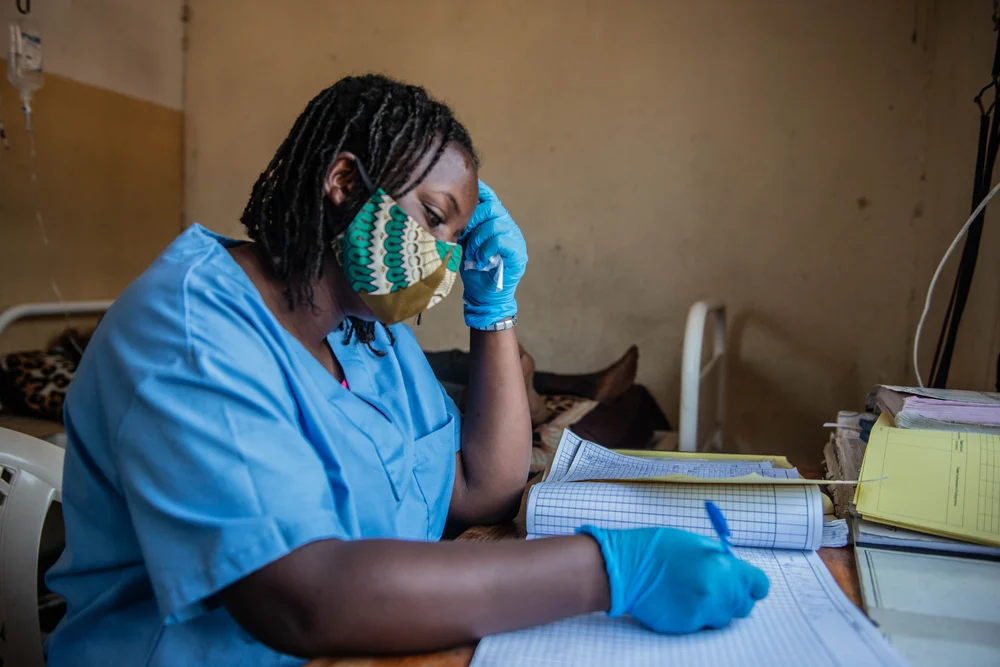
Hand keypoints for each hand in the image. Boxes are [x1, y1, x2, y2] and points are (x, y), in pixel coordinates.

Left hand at [460, 181, 527, 328]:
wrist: (484, 297)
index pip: (490, 199)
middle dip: (473, 219)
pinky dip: (487, 249)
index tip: (463, 189)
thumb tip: (447, 211)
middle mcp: (508, 226)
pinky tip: (480, 260)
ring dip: (478, 238)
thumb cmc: (473, 270)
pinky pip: (501, 240)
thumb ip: (463, 226)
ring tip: (472, 253)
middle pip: (492, 207)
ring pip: (495, 224)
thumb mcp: (464, 242)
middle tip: (463, 235)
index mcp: (495, 221)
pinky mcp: (518, 253)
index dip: (479, 191)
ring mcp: (515, 239)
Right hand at [579, 525, 769, 633]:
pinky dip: (695, 614)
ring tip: (692, 591)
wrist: (625, 569)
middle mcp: (718, 592)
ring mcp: (703, 611)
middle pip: (744, 604)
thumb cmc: (657, 549)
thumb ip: (720, 559)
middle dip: (733, 596)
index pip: (758, 585)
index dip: (752, 584)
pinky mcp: (688, 626)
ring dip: (715, 607)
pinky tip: (678, 599)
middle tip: (715, 586)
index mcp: (723, 567)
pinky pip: (702, 623)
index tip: (745, 583)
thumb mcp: (695, 543)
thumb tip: (735, 570)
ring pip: (724, 617)